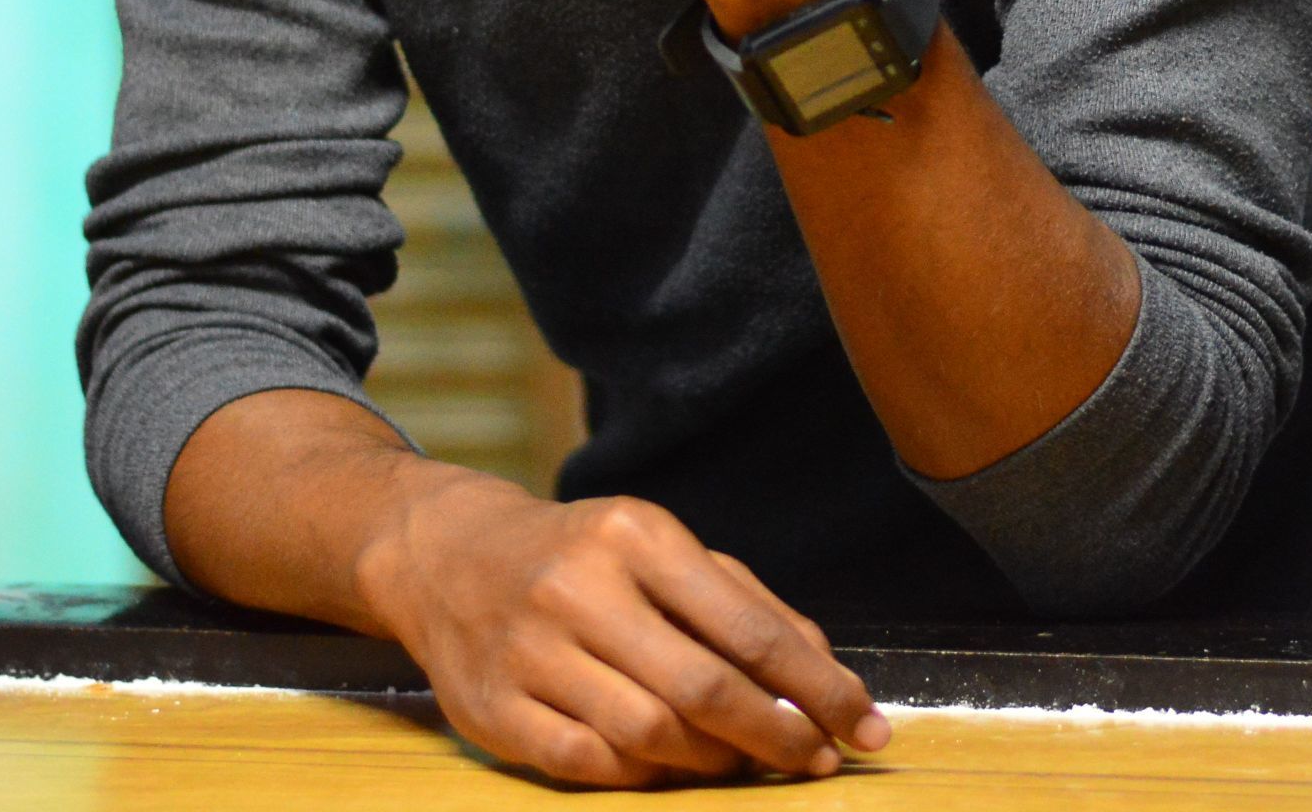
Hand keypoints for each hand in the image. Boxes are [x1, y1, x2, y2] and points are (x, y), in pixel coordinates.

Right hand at [361, 469, 889, 784]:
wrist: (448, 556)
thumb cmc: (586, 557)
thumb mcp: (665, 551)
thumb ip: (748, 604)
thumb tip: (827, 675)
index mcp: (636, 535)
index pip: (748, 628)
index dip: (817, 688)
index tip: (863, 726)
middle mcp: (579, 586)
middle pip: (703, 688)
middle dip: (778, 736)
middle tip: (819, 761)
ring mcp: (529, 650)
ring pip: (648, 733)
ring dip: (714, 762)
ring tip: (744, 763)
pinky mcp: (491, 707)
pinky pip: (586, 763)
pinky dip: (641, 777)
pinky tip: (670, 770)